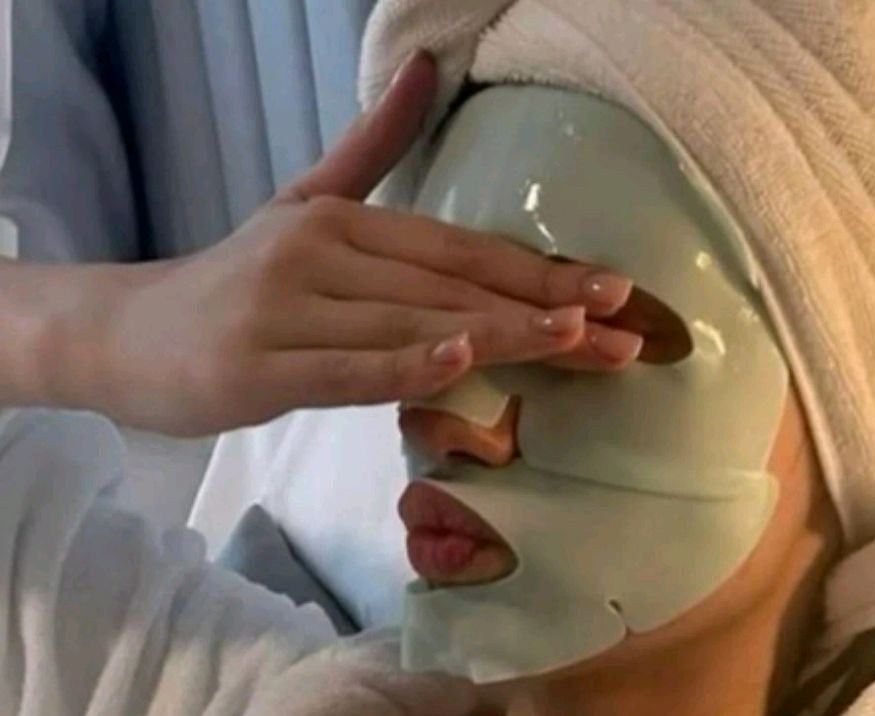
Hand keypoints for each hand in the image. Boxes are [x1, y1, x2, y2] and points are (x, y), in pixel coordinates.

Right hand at [77, 51, 640, 437]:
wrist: (129, 336)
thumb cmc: (234, 284)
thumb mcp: (301, 205)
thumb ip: (369, 149)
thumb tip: (424, 68)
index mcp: (343, 223)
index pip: (458, 251)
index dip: (538, 272)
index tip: (613, 292)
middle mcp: (321, 255)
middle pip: (451, 289)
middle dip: (545, 314)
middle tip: (626, 333)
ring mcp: (289, 309)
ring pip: (412, 324)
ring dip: (500, 336)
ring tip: (577, 343)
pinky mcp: (261, 366)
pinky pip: (347, 368)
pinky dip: (404, 363)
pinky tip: (460, 358)